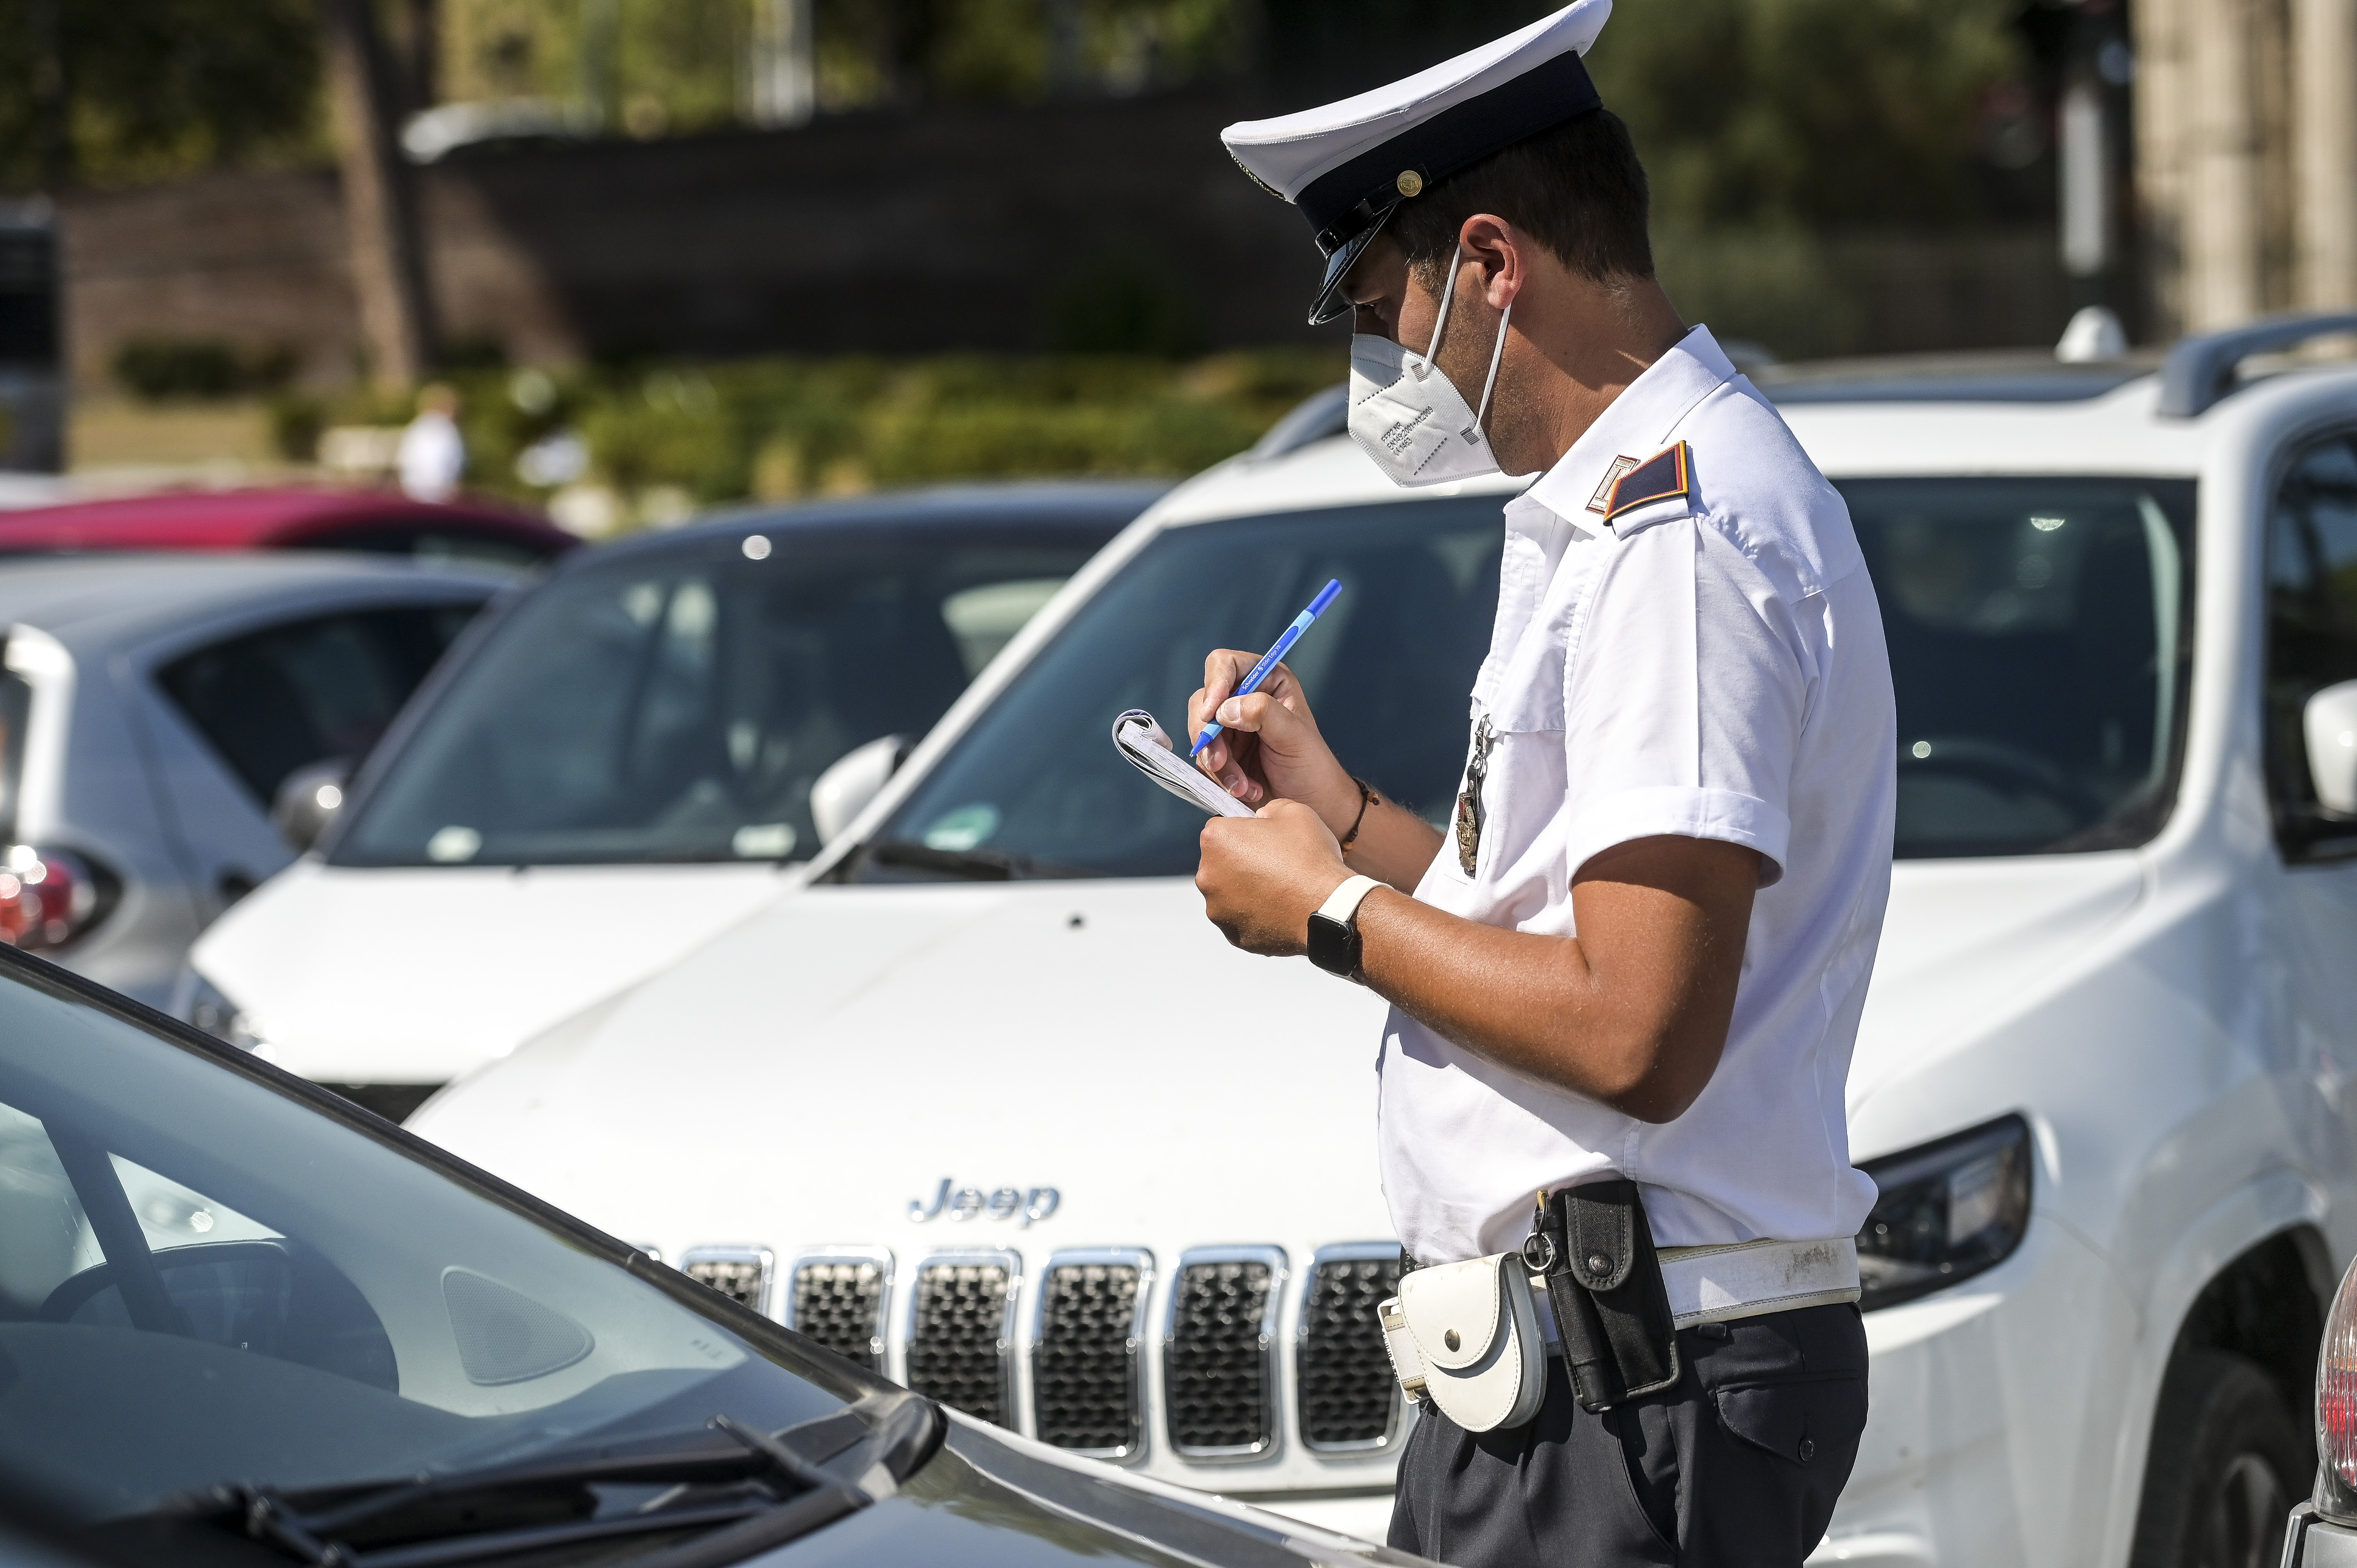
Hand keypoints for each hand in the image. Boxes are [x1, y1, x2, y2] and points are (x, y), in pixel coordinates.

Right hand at [1188, 651, 1357, 829]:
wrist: (1313, 807)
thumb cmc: (1313, 768)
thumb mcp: (1294, 736)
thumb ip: (1263, 713)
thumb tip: (1226, 708)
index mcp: (1267, 682)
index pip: (1226, 665)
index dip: (1214, 684)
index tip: (1212, 713)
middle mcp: (1244, 700)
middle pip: (1204, 701)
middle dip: (1209, 734)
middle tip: (1218, 761)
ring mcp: (1230, 728)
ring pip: (1200, 734)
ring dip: (1215, 762)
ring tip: (1240, 785)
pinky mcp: (1222, 753)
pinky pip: (1203, 759)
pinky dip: (1218, 777)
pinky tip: (1243, 789)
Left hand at [1196, 799, 1354, 955]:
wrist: (1327, 908)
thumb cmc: (1309, 859)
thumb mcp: (1293, 812)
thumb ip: (1268, 809)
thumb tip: (1261, 819)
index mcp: (1216, 840)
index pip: (1221, 829)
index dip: (1244, 832)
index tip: (1264, 841)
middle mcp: (1206, 875)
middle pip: (1220, 863)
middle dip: (1240, 862)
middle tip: (1274, 865)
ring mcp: (1217, 909)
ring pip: (1228, 894)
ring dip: (1245, 890)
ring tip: (1278, 889)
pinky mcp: (1232, 935)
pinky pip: (1240, 919)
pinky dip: (1254, 915)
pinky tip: (1278, 909)